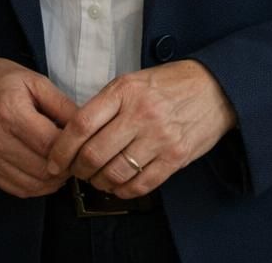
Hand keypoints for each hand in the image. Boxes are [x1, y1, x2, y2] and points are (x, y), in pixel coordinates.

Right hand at [0, 52, 76, 197]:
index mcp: (10, 112)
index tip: (86, 143)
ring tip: (65, 164)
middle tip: (79, 156)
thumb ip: (61, 105)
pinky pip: (17, 189)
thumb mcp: (34, 81)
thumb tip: (87, 127)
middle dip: (67, 166)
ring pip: (33, 184)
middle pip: (43, 169)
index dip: (74, 148)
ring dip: (55, 180)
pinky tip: (47, 172)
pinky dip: (37, 186)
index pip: (51, 144)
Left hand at [45, 60, 236, 197]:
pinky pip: (140, 185)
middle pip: (93, 154)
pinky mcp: (176, 156)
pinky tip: (119, 185)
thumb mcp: (134, 81)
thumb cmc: (171, 84)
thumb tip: (74, 135)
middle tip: (77, 171)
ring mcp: (160, 137)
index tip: (55, 161)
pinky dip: (123, 191)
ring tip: (99, 178)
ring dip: (99, 182)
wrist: (216, 87)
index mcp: (125, 91)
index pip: (81, 125)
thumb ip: (106, 104)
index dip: (61, 149)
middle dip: (78, 170)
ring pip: (114, 173)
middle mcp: (141, 113)